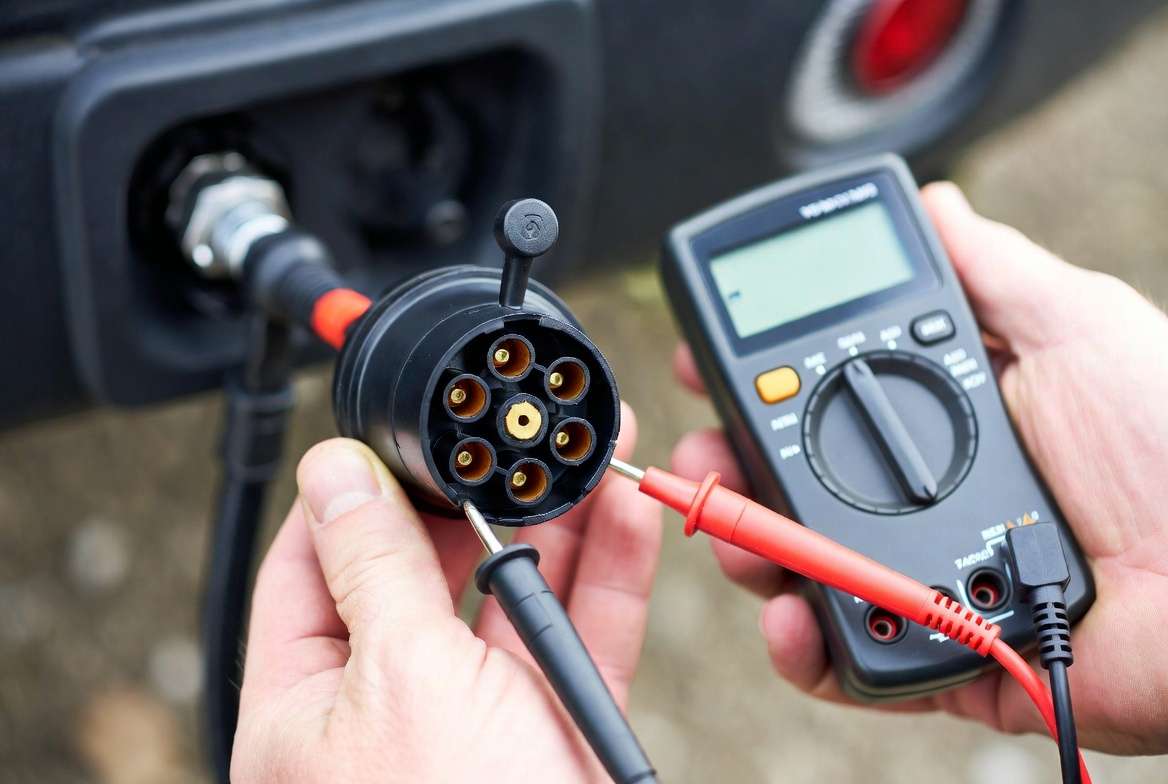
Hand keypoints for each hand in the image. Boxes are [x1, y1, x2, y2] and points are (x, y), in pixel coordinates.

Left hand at [233, 403, 660, 781]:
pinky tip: (623, 515)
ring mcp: (479, 716)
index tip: (395, 432)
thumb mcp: (399, 681)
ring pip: (514, 593)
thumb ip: (372, 568)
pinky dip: (607, 574)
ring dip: (555, 520)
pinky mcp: (555, 731)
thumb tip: (333, 474)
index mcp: (309, 700)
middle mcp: (390, 704)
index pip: (313, 564)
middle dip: (474, 494)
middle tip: (510, 434)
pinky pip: (581, 635)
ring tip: (585, 448)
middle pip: (425, 568)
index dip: (353, 490)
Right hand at [672, 182, 1167, 754]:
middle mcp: (922, 499)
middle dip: (728, 469)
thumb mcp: (1077, 328)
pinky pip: (851, 657)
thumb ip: (992, 272)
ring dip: (750, 554)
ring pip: (804, 570)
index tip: (710, 365)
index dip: (758, 383)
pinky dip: (805, 647)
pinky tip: (795, 619)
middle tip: (702, 455)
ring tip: (741, 541)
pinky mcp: (938, 654)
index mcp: (944, 421)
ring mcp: (924, 577)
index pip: (823, 397)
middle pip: (793, 486)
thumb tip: (936, 203)